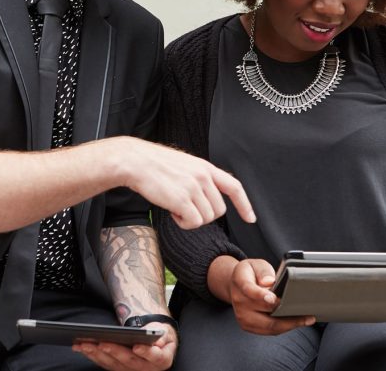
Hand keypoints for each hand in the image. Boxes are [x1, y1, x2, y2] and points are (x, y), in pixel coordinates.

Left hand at [72, 323, 176, 369]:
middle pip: (129, 360)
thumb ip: (161, 335)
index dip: (146, 352)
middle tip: (102, 342)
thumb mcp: (165, 333)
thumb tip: (154, 337)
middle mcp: (146, 368)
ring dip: (98, 354)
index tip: (137, 346)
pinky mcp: (119, 369)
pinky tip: (82, 348)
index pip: (154, 356)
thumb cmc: (160, 336)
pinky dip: (93, 356)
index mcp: (161, 359)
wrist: (155, 343)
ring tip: (85, 344)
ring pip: (113, 364)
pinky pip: (105, 364)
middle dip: (114, 351)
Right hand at [103, 137, 255, 228]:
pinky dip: (183, 224)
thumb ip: (199, 179)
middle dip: (205, 215)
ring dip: (191, 219)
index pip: (234, 186)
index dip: (244, 204)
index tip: (251, 218)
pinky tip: (171, 212)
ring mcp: (193, 188)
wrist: (135, 161)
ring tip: (175, 207)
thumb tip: (207, 199)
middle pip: (219, 210)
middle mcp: (203, 176)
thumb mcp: (184, 165)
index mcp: (205, 167)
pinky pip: (193, 223)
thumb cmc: (154, 164)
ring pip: (207, 219)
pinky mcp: (182, 199)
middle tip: (185, 209)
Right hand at [223, 258, 314, 335]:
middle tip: (305, 314)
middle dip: (285, 315)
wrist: (236, 285)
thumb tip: (269, 281)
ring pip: (268, 326)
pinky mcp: (247, 326)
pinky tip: (295, 322)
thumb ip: (263, 271)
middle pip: (264, 312)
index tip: (273, 299)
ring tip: (305, 320)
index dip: (261, 295)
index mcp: (240, 282)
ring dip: (288, 324)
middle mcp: (239, 301)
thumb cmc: (250, 273)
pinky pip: (268, 330)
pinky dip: (283, 327)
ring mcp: (242, 316)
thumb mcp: (256, 264)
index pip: (250, 290)